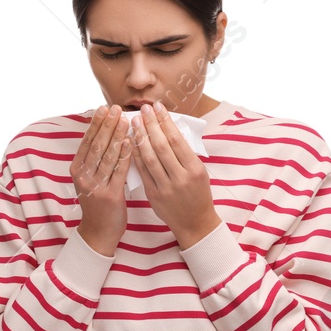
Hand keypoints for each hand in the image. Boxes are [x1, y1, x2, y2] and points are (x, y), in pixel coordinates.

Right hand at [72, 105, 132, 255]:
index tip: (104, 107)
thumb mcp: (89, 179)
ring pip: (107, 155)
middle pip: (97, 145)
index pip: (87, 141)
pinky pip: (118, 171)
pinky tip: (129, 142)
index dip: (96, 123)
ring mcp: (95, 186)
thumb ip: (95, 160)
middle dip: (107, 125)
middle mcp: (83, 176)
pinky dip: (124, 155)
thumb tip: (105, 133)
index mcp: (77, 169)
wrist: (98, 232)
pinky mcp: (110, 196)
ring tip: (126, 120)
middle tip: (116, 108)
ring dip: (117, 135)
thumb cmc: (98, 204)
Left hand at [130, 102, 220, 247]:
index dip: (165, 121)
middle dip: (151, 125)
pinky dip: (135, 155)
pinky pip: (142, 171)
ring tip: (135, 122)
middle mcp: (180, 178)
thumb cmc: (198, 194)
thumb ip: (185, 153)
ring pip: (149, 158)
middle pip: (161, 146)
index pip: (176, 139)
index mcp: (194, 169)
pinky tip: (130, 142)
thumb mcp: (199, 172)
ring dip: (140, 137)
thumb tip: (169, 128)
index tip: (158, 107)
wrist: (195, 223)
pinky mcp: (153, 195)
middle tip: (144, 109)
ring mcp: (165, 188)